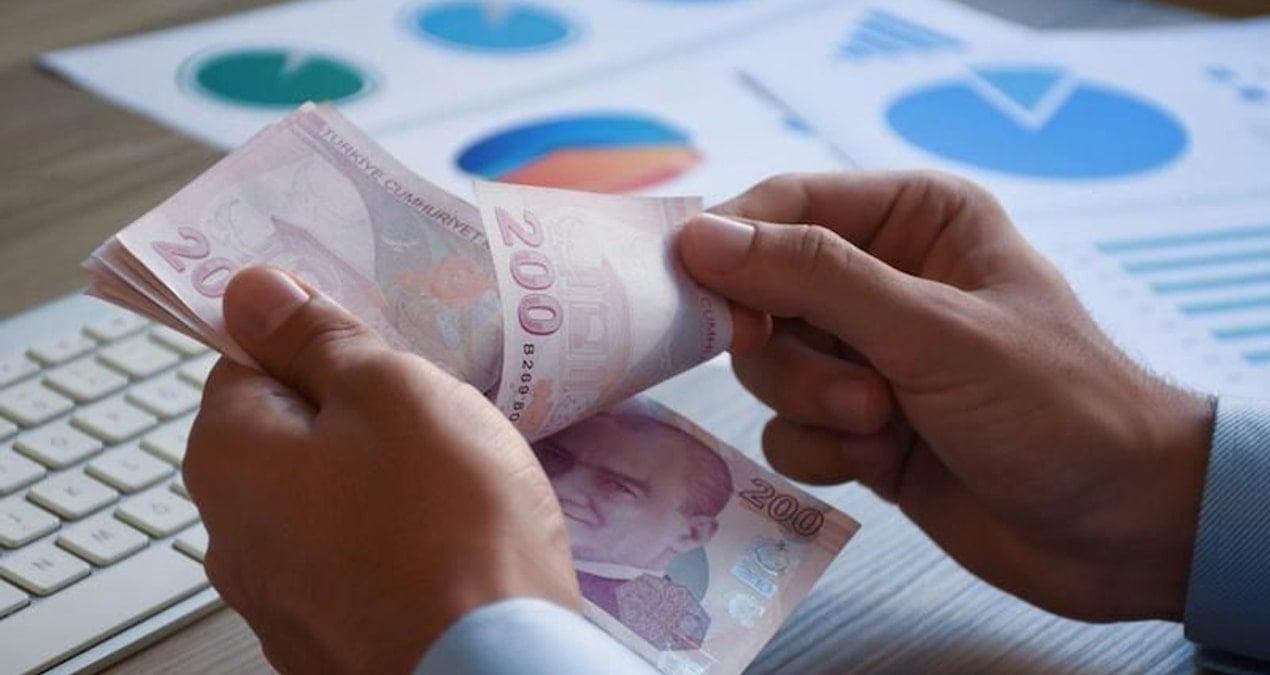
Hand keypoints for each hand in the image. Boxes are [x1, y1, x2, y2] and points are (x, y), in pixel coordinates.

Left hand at [183, 267, 577, 672]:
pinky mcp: (326, 639)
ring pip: (325, 501)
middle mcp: (231, 534)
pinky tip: (448, 542)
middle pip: (286, 435)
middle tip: (430, 411)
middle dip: (355, 414)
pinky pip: (352, 560)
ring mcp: (277, 598)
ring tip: (453, 481)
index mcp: (227, 458)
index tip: (377, 343)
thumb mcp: (391, 392)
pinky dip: (392, 541)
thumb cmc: (446, 523)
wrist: (491, 667)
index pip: (245, 361)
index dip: (315, 341)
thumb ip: (318, 337)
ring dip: (379, 480)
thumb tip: (251, 291)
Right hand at [677, 172, 1213, 621]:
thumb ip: (813, 278)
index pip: (786, 206)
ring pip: (772, 366)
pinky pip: (790, 425)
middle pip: (765, 296)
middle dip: (799, 355)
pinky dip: (824, 448)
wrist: (1118, 529)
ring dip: (817, 406)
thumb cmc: (1053, 406)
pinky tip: (883, 461)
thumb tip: (700, 238)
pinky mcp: (860, 425)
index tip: (694, 300)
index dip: (734, 249)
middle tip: (856, 391)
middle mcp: (883, 279)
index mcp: (913, 219)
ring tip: (884, 427)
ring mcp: (869, 356)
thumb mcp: (933, 330)